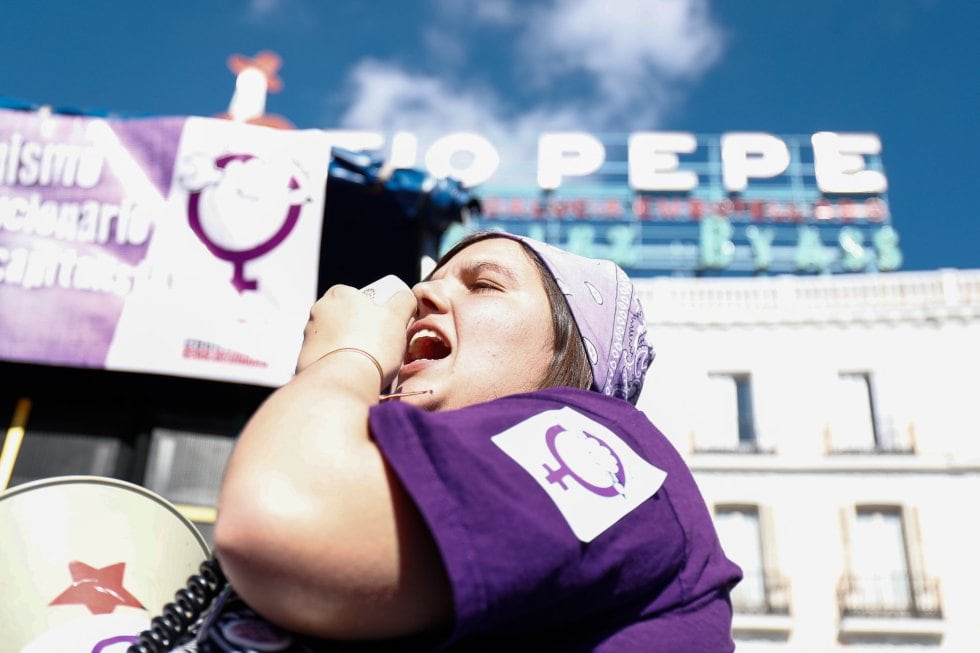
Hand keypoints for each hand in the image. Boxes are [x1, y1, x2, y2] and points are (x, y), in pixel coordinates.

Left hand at [295, 283, 416, 387]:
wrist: (344, 381)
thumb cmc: (372, 345)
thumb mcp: (397, 317)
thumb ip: (403, 301)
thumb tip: (406, 297)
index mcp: (338, 295)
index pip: (354, 295)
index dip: (370, 309)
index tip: (382, 325)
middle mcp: (318, 311)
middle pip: (343, 317)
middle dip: (357, 329)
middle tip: (376, 345)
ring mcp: (308, 336)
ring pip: (333, 338)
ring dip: (346, 347)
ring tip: (364, 363)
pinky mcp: (303, 359)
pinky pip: (324, 358)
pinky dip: (336, 363)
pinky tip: (350, 374)